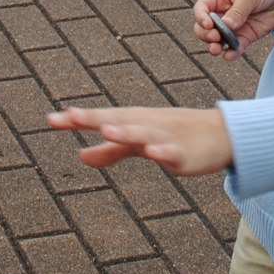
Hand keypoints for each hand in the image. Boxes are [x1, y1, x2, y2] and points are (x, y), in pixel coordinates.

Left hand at [46, 105, 233, 175]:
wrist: (221, 134)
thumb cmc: (175, 134)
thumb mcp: (138, 145)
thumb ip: (111, 151)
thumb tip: (80, 157)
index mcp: (132, 122)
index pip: (101, 119)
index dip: (78, 120)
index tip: (52, 119)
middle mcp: (146, 124)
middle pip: (117, 121)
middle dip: (95, 119)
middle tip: (71, 116)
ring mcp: (165, 137)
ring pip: (143, 133)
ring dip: (125, 131)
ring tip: (107, 130)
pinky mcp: (184, 153)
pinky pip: (172, 151)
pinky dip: (163, 150)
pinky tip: (153, 151)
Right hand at [192, 0, 273, 59]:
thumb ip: (238, 10)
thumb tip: (227, 26)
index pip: (202, 8)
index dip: (200, 17)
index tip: (208, 24)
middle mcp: (222, 13)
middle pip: (204, 27)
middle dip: (205, 34)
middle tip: (215, 37)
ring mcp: (233, 27)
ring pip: (217, 40)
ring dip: (214, 46)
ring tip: (217, 50)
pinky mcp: (246, 36)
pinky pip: (235, 47)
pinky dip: (231, 53)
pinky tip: (229, 56)